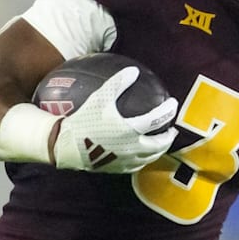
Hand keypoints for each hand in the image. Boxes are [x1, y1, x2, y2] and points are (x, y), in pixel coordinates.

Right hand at [52, 67, 177, 173]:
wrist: (66, 146)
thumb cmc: (83, 120)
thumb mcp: (100, 97)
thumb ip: (118, 83)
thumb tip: (134, 70)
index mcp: (131, 130)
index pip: (157, 120)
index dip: (168, 111)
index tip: (172, 104)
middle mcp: (133, 148)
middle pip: (160, 144)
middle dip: (168, 136)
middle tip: (171, 130)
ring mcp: (126, 161)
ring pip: (150, 157)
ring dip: (160, 150)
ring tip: (161, 143)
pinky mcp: (117, 169)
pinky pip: (137, 165)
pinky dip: (145, 159)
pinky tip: (142, 154)